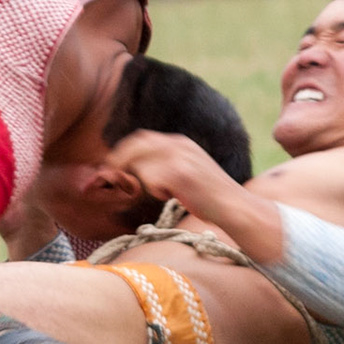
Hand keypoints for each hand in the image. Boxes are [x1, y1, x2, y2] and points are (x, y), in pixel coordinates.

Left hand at [104, 129, 241, 218]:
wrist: (234, 205)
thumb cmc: (209, 194)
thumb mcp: (188, 168)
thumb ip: (166, 163)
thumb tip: (135, 167)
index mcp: (180, 142)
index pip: (142, 138)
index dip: (124, 150)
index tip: (112, 164)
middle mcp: (179, 144)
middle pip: (136, 144)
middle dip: (119, 159)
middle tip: (110, 174)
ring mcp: (180, 157)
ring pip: (142, 165)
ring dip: (146, 182)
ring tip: (164, 192)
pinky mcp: (180, 172)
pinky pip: (151, 179)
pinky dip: (155, 190)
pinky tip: (171, 196)